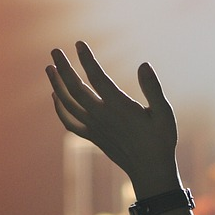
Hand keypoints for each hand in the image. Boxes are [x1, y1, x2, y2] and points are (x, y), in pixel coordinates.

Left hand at [46, 41, 180, 198]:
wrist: (150, 171)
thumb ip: (153, 88)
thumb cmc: (161, 140)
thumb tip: (143, 65)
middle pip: (75, 88)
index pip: (97, 78)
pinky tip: (55, 97)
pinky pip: (69, 122)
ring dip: (56, 85)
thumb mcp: (165, 113)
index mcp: (119, 107)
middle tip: (54, 51)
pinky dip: (59, 109)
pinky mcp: (92, 137)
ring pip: (68, 104)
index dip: (87, 60)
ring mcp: (94, 127)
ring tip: (49, 68)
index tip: (78, 44)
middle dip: (63, 68)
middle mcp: (102, 116)